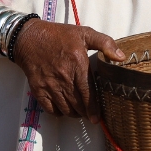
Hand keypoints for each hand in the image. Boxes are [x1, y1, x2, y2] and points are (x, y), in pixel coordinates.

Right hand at [11, 20, 125, 117]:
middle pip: (78, 104)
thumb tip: (121, 57)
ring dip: (74, 113)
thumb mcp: (84, 33)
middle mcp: (64, 77)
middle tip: (89, 115)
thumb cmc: (58, 36)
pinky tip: (63, 107)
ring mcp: (50, 84)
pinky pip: (51, 109)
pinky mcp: (38, 89)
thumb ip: (105, 43)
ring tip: (78, 111)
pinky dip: (58, 112)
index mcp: (78, 63)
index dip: (94, 108)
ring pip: (66, 109)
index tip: (97, 117)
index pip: (88, 93)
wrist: (29, 38)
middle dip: (85, 113)